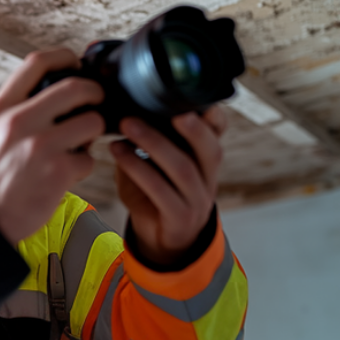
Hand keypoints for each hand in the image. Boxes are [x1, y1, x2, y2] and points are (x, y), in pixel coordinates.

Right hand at [0, 49, 105, 245]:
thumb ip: (16, 109)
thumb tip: (51, 91)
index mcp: (0, 108)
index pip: (37, 62)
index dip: (64, 57)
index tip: (75, 63)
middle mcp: (19, 121)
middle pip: (75, 86)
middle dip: (94, 92)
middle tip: (96, 102)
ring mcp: (40, 146)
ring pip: (91, 122)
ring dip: (92, 132)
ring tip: (79, 144)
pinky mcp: (58, 171)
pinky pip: (89, 159)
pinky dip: (83, 166)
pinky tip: (68, 173)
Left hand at [111, 105, 229, 266]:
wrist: (162, 240)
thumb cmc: (156, 193)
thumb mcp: (157, 164)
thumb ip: (153, 139)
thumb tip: (128, 107)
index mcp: (205, 159)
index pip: (220, 133)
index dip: (214, 117)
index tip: (199, 99)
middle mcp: (208, 178)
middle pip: (210, 149)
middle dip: (191, 127)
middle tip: (165, 108)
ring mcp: (197, 200)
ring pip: (182, 169)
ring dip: (153, 143)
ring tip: (127, 125)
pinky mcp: (179, 218)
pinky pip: (160, 191)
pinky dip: (138, 169)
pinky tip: (119, 154)